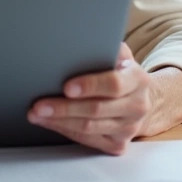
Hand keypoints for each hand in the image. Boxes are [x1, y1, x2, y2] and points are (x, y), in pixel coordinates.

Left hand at [26, 42, 181, 154]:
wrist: (144, 101)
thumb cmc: (123, 73)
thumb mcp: (120, 55)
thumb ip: (105, 46)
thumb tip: (77, 37)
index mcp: (138, 80)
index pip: (113, 84)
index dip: (89, 86)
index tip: (66, 87)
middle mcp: (137, 106)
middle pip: (97, 109)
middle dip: (65, 108)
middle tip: (40, 104)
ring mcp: (128, 128)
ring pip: (89, 128)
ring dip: (59, 121)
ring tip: (37, 114)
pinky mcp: (118, 144)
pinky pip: (88, 140)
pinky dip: (66, 131)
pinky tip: (50, 123)